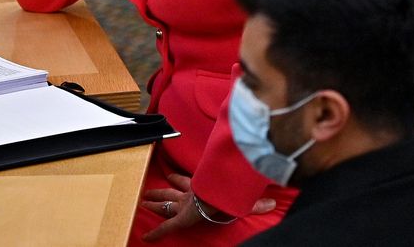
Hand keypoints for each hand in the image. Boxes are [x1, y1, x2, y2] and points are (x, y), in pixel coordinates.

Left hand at [140, 173, 275, 241]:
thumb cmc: (229, 194)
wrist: (219, 195)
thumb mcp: (241, 200)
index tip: (170, 176)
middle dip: (160, 192)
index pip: (186, 183)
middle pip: (171, 193)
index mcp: (200, 190)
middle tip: (148, 191)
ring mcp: (183, 206)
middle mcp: (189, 196)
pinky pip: (165, 227)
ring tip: (143, 203)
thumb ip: (254, 203)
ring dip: (154, 205)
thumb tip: (271, 203)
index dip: (177, 180)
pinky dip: (156, 233)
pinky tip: (145, 238)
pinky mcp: (181, 219)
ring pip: (165, 205)